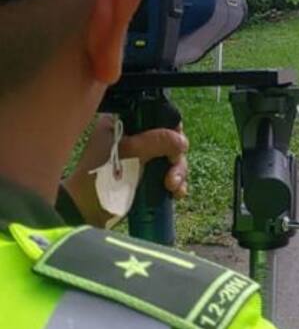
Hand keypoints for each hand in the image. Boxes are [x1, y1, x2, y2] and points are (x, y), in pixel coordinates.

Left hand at [64, 114, 189, 226]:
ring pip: (172, 157)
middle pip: (169, 139)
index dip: (171, 129)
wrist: (86, 213)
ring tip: (172, 187)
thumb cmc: (101, 178)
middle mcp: (132, 137)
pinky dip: (176, 182)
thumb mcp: (130, 154)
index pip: (157, 116)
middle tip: (172, 171)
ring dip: (178, 172)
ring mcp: (140, 158)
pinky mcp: (145, 176)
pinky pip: (169, 173)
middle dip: (175, 157)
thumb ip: (157, 141)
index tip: (175, 146)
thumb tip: (182, 141)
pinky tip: (175, 193)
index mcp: (123, 123)